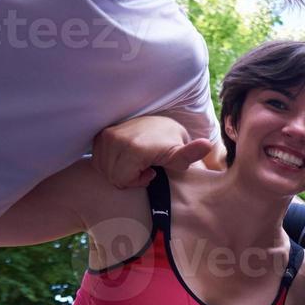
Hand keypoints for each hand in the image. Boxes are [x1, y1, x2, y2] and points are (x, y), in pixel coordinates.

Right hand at [91, 115, 215, 188]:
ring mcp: (106, 135)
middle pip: (112, 177)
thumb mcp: (182, 151)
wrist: (159, 123)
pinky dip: (111, 163)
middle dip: (129, 177)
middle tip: (144, 167)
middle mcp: (116, 139)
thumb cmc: (172, 142)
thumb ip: (191, 154)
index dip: (137, 181)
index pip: (122, 181)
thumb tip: (206, 145)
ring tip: (136, 162)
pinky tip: (126, 157)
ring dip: (120, 171)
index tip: (152, 172)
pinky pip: (98, 161)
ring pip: (104, 169)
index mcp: (134, 147)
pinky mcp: (100, 134)